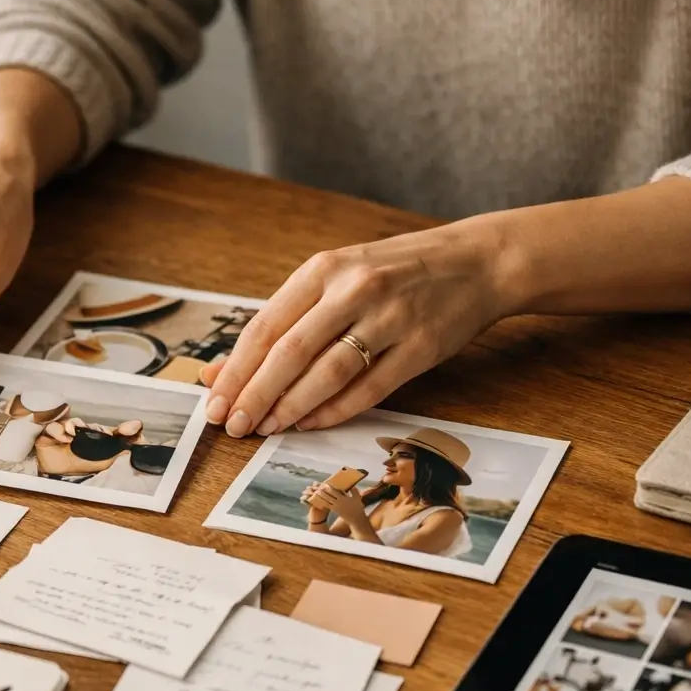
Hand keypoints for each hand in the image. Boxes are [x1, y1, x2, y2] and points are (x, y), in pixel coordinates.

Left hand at [199, 221, 507, 434]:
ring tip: (267, 428)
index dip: (236, 369)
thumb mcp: (337, 279)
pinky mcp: (422, 346)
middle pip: (291, 351)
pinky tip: (310, 423)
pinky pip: (370, 388)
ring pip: (328, 372)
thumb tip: (224, 370)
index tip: (214, 401)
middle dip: (256, 394)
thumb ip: (285, 321)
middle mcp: (355, 289)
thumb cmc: (394, 274)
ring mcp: (391, 317)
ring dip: (292, 406)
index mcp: (325, 269)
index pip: (266, 325)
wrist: (476, 262)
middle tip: (234, 425)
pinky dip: (335, 410)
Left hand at [318, 484, 366, 526]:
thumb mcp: (358, 498)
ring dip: (321, 498)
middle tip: (318, 488)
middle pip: (329, 496)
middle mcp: (339, 503)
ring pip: (327, 502)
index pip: (335, 492)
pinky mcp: (335, 511)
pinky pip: (328, 507)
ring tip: (316, 494)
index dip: (329, 488)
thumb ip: (354, 490)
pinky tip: (320, 501)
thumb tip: (351, 484)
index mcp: (344, 499)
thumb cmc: (358, 507)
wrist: (356, 519)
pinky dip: (323, 504)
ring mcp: (336, 508)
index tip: (325, 484)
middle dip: (323, 492)